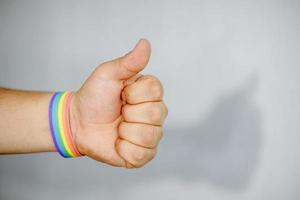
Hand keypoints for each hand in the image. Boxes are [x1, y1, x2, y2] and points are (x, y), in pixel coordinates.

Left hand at [70, 39, 167, 167]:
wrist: (78, 122)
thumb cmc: (94, 97)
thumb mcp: (108, 74)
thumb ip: (129, 61)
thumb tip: (145, 43)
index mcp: (150, 94)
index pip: (155, 92)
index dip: (133, 94)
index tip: (121, 94)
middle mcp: (155, 114)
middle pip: (155, 114)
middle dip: (128, 113)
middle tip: (118, 111)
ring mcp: (150, 135)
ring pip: (148, 135)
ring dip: (125, 131)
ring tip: (117, 127)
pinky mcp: (142, 154)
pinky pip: (141, 154)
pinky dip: (124, 149)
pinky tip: (117, 142)